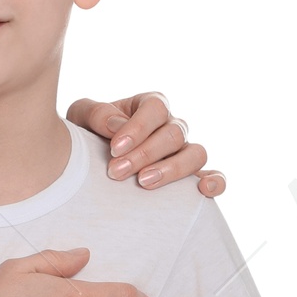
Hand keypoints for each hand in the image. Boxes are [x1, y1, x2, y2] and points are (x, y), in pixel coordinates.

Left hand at [69, 92, 224, 196]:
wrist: (88, 164)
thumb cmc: (86, 134)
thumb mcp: (81, 117)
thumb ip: (96, 114)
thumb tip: (117, 126)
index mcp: (149, 105)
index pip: (155, 108)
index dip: (138, 128)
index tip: (114, 148)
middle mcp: (171, 125)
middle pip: (173, 134)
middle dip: (144, 154)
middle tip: (116, 172)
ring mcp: (184, 151)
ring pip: (196, 153)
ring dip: (173, 169)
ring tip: (144, 183)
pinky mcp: (192, 176)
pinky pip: (214, 176)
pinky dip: (215, 182)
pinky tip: (203, 191)